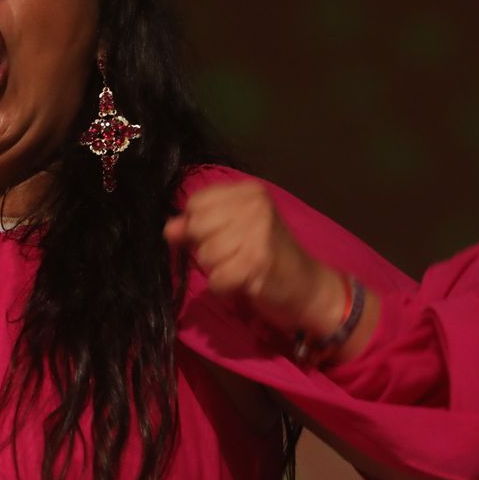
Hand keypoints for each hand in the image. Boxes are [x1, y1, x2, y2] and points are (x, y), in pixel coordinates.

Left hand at [162, 181, 344, 335]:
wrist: (309, 287)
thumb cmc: (268, 257)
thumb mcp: (234, 232)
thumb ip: (199, 226)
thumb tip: (169, 228)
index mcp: (249, 191)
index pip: (196, 202)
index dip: (198, 225)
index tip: (220, 236)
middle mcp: (255, 205)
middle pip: (197, 227)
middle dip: (207, 249)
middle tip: (234, 255)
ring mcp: (258, 232)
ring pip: (205, 255)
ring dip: (217, 270)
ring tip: (241, 269)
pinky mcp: (258, 262)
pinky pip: (217, 279)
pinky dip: (224, 288)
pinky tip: (243, 283)